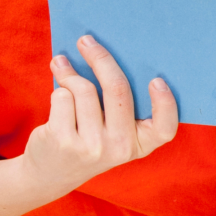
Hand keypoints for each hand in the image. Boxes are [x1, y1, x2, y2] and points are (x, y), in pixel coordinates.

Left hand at [23, 37, 177, 196]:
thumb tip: (107, 54)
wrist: (50, 174)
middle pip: (118, 89)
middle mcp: (119, 147)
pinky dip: (58, 88)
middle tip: (87, 41)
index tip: (156, 80)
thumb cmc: (89, 141)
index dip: (165, 103)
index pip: (164, 129)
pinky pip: (63, 97)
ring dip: (69, 72)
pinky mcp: (64, 140)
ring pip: (84, 89)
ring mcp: (91, 146)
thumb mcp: (114, 134)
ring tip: (61, 64)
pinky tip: (57, 91)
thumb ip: (122, 107)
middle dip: (101, 58)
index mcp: (140, 145)